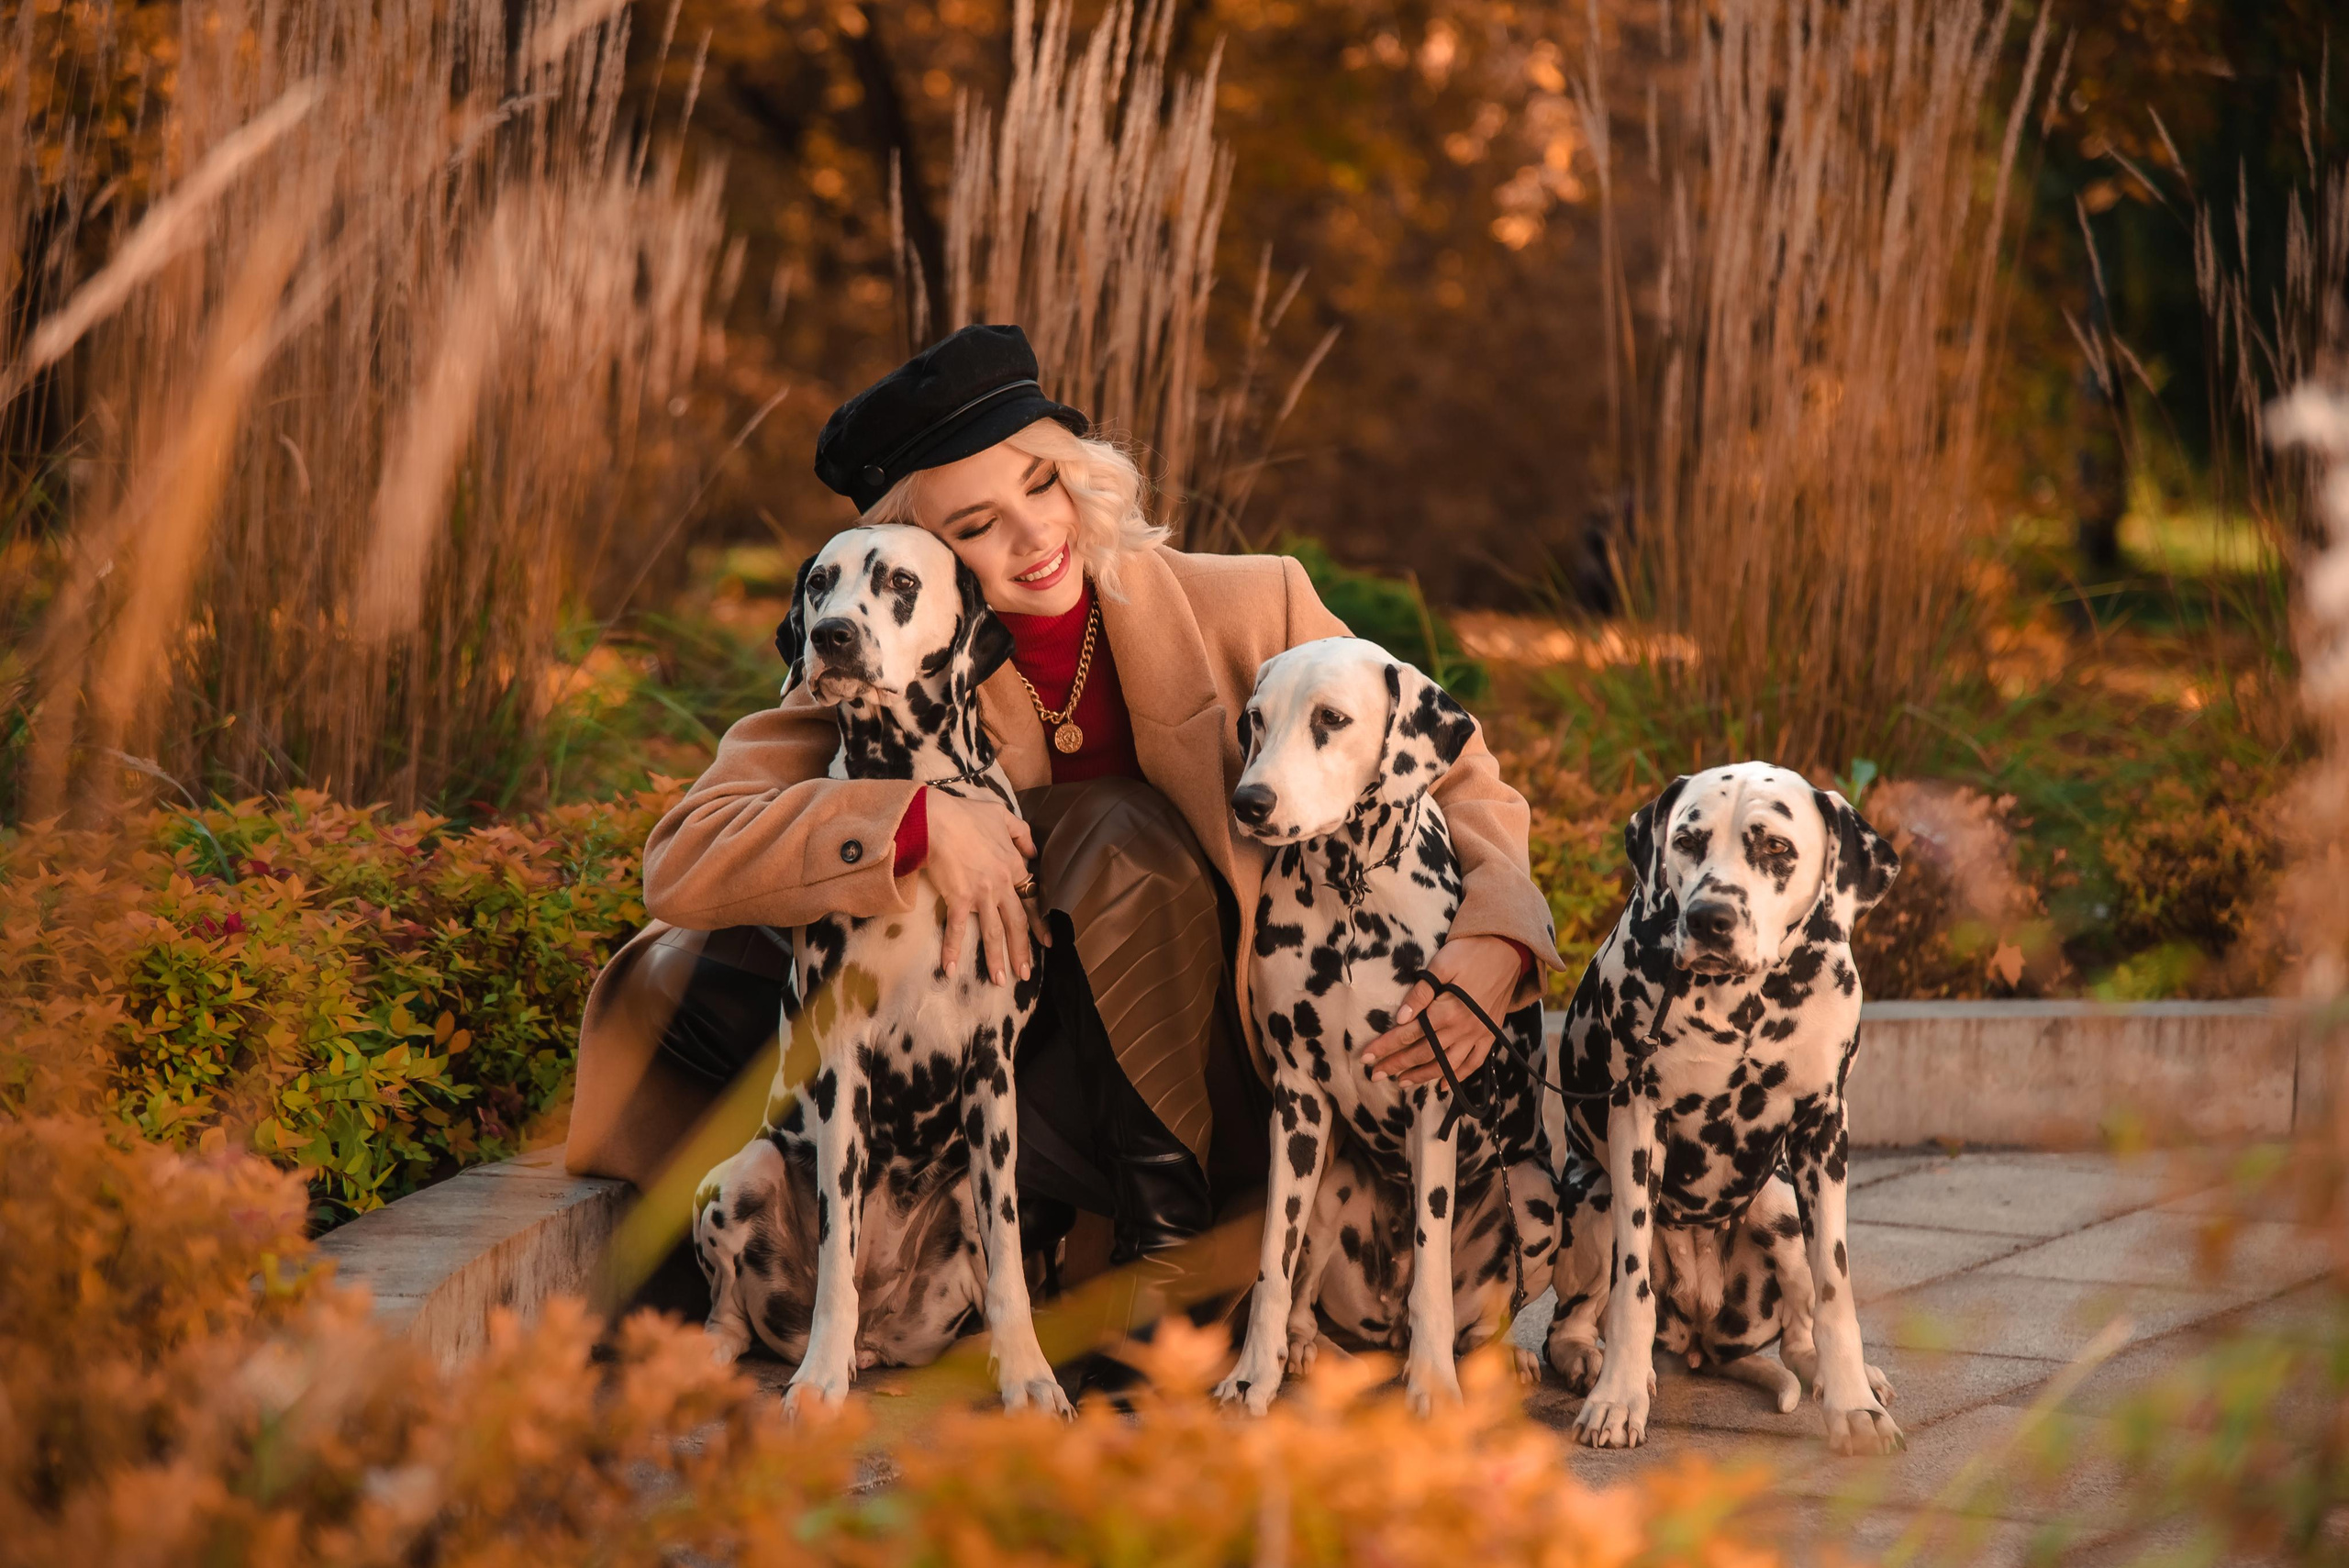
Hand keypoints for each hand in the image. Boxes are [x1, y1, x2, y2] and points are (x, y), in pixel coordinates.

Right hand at [921, 790, 1037, 986]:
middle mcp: (1001, 885)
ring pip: (993, 931)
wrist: (937, 819)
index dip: (1039, 923)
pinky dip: (952, 949)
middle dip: (1022, 951)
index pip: (1031, 900)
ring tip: (999, 980)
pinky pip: (955, 929)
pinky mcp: (957, 898)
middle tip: (1025, 974)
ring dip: (996, 958)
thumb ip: (1022, 833)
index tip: (1046, 943)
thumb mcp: (1002, 816)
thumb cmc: (967, 815)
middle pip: (1016, 923)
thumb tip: (1033, 851)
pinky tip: (950, 969)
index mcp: (1013, 866)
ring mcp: (981, 894)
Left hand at [1359, 935, 1524, 1086]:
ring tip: (1401, 1082)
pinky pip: (1474, 1063)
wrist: (1509, 949)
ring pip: (1446, 1064)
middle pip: (1423, 1053)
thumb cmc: (1470, 951)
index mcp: (1448, 1010)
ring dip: (1422, 1075)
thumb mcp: (1441, 964)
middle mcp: (1463, 1028)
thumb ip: (1421, 993)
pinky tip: (1443, 1084)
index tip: (1366, 1057)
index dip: (1386, 1046)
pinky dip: (1458, 1076)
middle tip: (1375, 1075)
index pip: (1409, 1034)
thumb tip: (1401, 1019)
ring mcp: (1478, 1034)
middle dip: (1397, 1065)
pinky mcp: (1490, 1034)